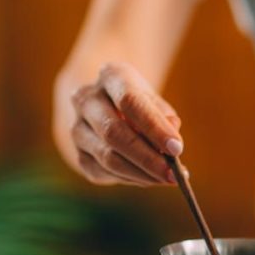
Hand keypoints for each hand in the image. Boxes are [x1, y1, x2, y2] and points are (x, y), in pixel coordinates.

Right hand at [66, 62, 183, 185]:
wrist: (104, 106)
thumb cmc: (139, 103)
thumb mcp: (155, 101)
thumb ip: (166, 119)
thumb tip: (172, 147)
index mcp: (110, 76)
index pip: (130, 102)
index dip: (154, 128)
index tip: (177, 149)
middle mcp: (86, 99)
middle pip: (114, 133)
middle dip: (148, 158)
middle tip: (174, 175)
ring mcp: (77, 128)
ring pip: (108, 158)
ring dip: (142, 173)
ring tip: (168, 179)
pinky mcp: (78, 154)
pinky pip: (105, 173)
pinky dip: (132, 178)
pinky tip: (150, 178)